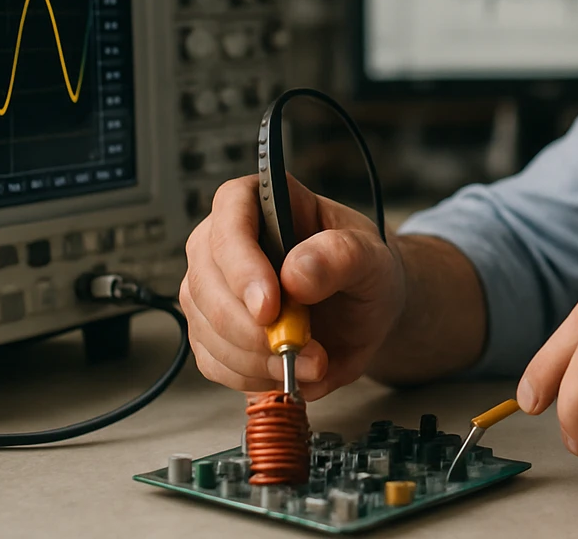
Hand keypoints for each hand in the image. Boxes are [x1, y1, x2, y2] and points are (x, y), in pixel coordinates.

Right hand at [180, 173, 405, 399]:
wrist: (364, 310)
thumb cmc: (364, 269)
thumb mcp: (372, 257)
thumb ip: (342, 256)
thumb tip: (295, 274)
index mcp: (263, 200)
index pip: (231, 213)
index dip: (241, 263)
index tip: (269, 307)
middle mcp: (225, 240)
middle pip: (206, 279)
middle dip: (250, 327)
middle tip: (300, 347)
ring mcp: (212, 286)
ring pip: (206, 326)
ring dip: (257, 358)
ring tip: (313, 360)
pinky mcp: (211, 331)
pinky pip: (213, 361)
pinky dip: (252, 376)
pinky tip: (290, 369)